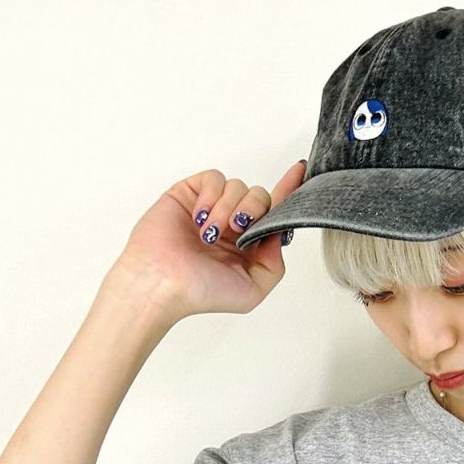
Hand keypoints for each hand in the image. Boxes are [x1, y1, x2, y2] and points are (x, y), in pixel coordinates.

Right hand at [112, 161, 307, 320]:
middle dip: (254, 210)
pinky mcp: (190, 193)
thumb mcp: (252, 290)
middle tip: (237, 229)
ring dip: (228, 209)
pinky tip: (200, 217)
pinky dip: (211, 196)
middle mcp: (231, 225)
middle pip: (260, 196)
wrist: (163, 282)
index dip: (288, 191)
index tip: (300, 170)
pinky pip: (214, 178)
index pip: (273, 213)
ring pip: (238, 186)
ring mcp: (211, 208)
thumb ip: (274, 263)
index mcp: (248, 245)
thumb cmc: (200, 292)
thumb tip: (278, 233)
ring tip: (210, 233)